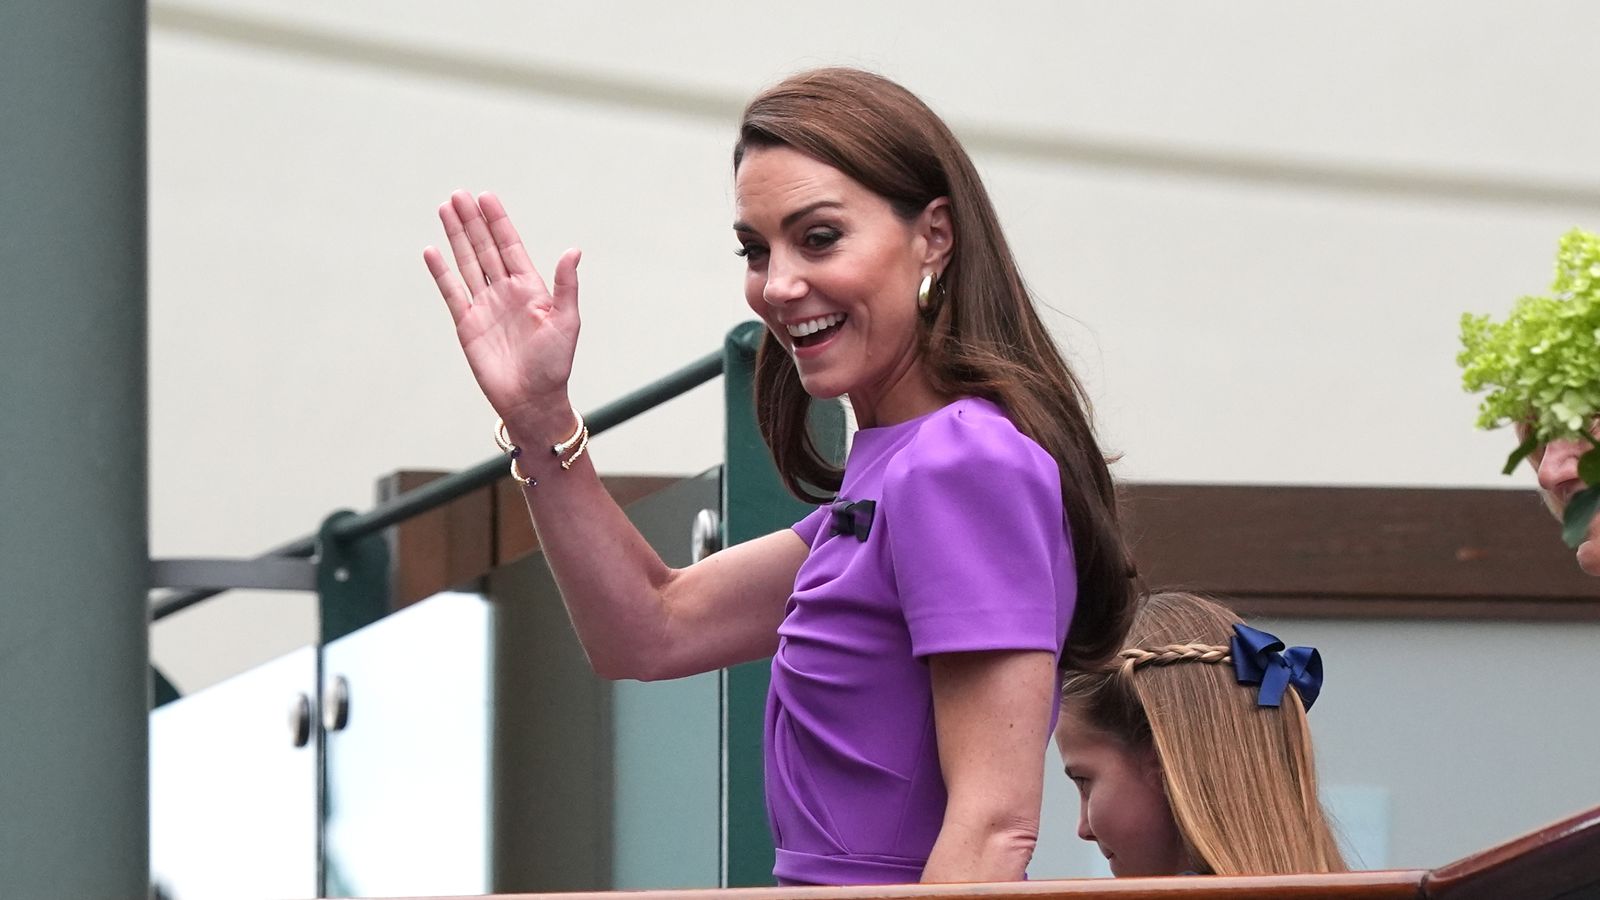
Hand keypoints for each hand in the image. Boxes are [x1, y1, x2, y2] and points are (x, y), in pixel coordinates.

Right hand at [423, 190, 580, 434]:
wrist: (531, 400)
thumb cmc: (555, 364)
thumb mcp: (567, 322)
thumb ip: (566, 286)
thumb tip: (573, 250)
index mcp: (530, 288)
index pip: (510, 246)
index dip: (498, 221)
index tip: (486, 197)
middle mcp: (505, 292)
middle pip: (485, 248)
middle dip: (472, 221)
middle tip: (458, 194)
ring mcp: (484, 307)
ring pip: (467, 263)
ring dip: (456, 237)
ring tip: (445, 209)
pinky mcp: (466, 324)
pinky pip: (451, 292)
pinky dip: (441, 272)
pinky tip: (432, 251)